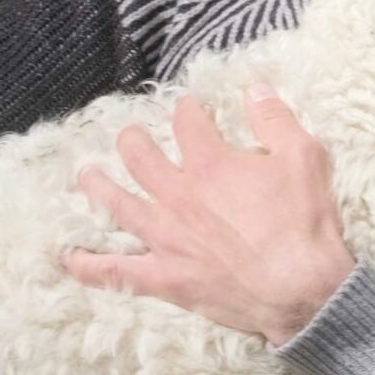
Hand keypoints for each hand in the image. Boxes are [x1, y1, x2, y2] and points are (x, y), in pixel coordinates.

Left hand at [63, 84, 356, 345]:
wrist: (299, 287)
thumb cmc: (303, 222)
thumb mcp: (303, 157)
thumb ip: (276, 118)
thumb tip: (257, 88)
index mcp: (211, 163)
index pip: (189, 124)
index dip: (188, 110)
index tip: (189, 106)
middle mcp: (179, 195)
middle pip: (142, 158)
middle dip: (134, 140)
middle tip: (131, 134)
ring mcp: (166, 237)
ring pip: (120, 205)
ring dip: (100, 187)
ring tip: (88, 175)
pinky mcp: (163, 275)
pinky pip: (115, 271)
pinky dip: (89, 265)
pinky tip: (70, 257)